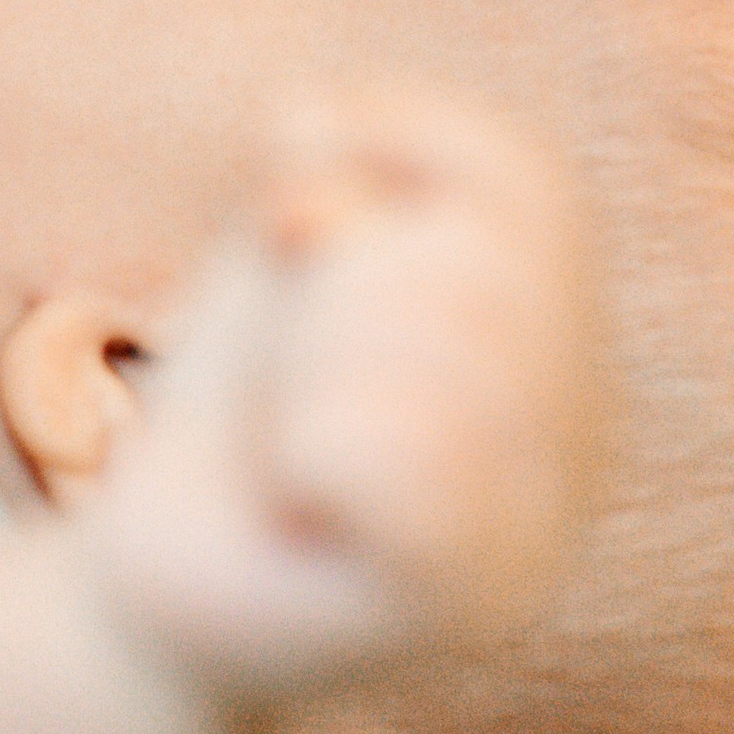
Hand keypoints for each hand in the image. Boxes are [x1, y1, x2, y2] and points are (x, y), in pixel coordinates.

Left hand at [73, 88, 600, 713]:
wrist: (154, 588)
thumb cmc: (237, 411)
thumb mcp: (289, 256)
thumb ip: (335, 171)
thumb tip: (314, 126)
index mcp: (562, 345)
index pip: (534, 188)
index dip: (401, 145)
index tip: (283, 192)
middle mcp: (579, 444)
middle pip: (487, 265)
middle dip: (340, 276)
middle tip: (283, 354)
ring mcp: (532, 534)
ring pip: (450, 360)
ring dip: (315, 362)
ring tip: (286, 429)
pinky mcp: (455, 607)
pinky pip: (403, 472)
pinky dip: (314, 447)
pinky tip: (295, 491)